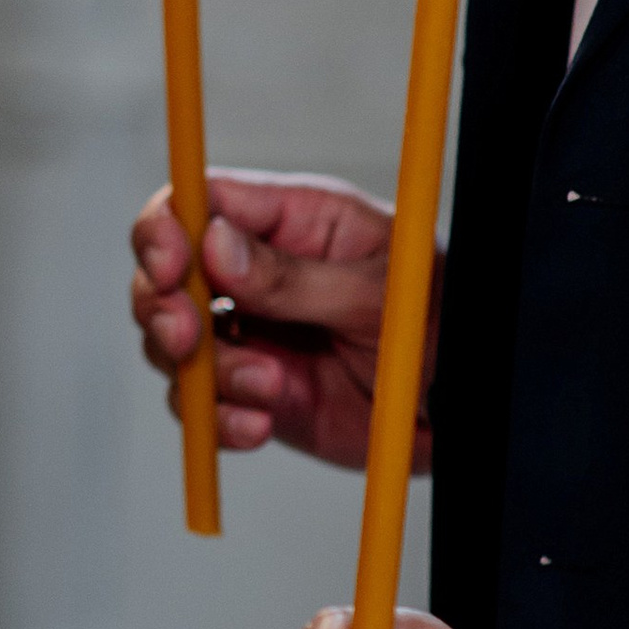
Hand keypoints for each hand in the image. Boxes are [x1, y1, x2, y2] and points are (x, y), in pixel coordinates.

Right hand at [130, 171, 415, 466]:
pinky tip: (258, 426)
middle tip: (190, 336)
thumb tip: (215, 245)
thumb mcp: (380, 292)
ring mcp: (249, 335)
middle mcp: (257, 274)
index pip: (200, 202)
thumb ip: (296, 275)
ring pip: (172, 344)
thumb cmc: (441, 326)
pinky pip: (201, 406)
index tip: (168, 264)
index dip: (167, 228)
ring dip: (207, 372)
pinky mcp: (250, 394)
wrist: (465, 411)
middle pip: (163, 274)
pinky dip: (217, 421)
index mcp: (292, 222)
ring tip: (270, 386)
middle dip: (163, 306)